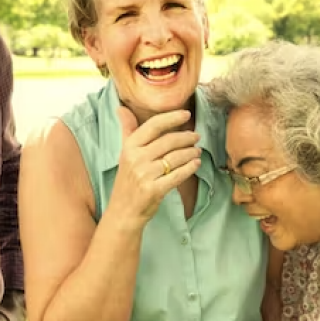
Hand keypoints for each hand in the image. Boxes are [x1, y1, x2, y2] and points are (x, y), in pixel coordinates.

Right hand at [108, 106, 201, 226]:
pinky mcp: (154, 190)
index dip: (172, 118)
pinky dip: (190, 168)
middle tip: (196, 136)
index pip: (154, 125)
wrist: (122, 212)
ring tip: (197, 151)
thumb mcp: (124, 154)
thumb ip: (127, 130)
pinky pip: (178, 175)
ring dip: (191, 152)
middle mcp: (136, 158)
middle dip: (187, 137)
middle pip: (168, 141)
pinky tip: (196, 164)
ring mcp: (145, 175)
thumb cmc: (127, 181)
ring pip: (176, 157)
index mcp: (129, 147)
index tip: (187, 114)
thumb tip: (121, 108)